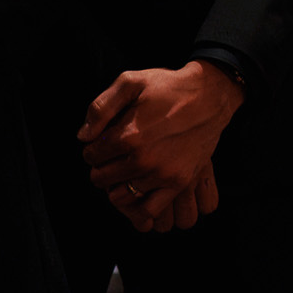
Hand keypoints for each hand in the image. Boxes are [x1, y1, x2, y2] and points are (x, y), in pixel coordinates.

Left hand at [80, 61, 242, 228]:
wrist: (209, 97)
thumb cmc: (168, 87)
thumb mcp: (130, 82)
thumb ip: (100, 108)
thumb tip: (83, 136)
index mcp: (128, 135)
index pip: (92, 155)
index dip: (91, 149)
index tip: (100, 144)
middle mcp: (144, 159)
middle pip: (102, 178)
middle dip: (101, 168)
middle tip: (111, 159)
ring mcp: (162, 174)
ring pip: (119, 196)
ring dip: (115, 187)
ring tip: (122, 173)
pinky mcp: (178, 183)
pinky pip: (148, 210)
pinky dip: (136, 208)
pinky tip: (136, 190)